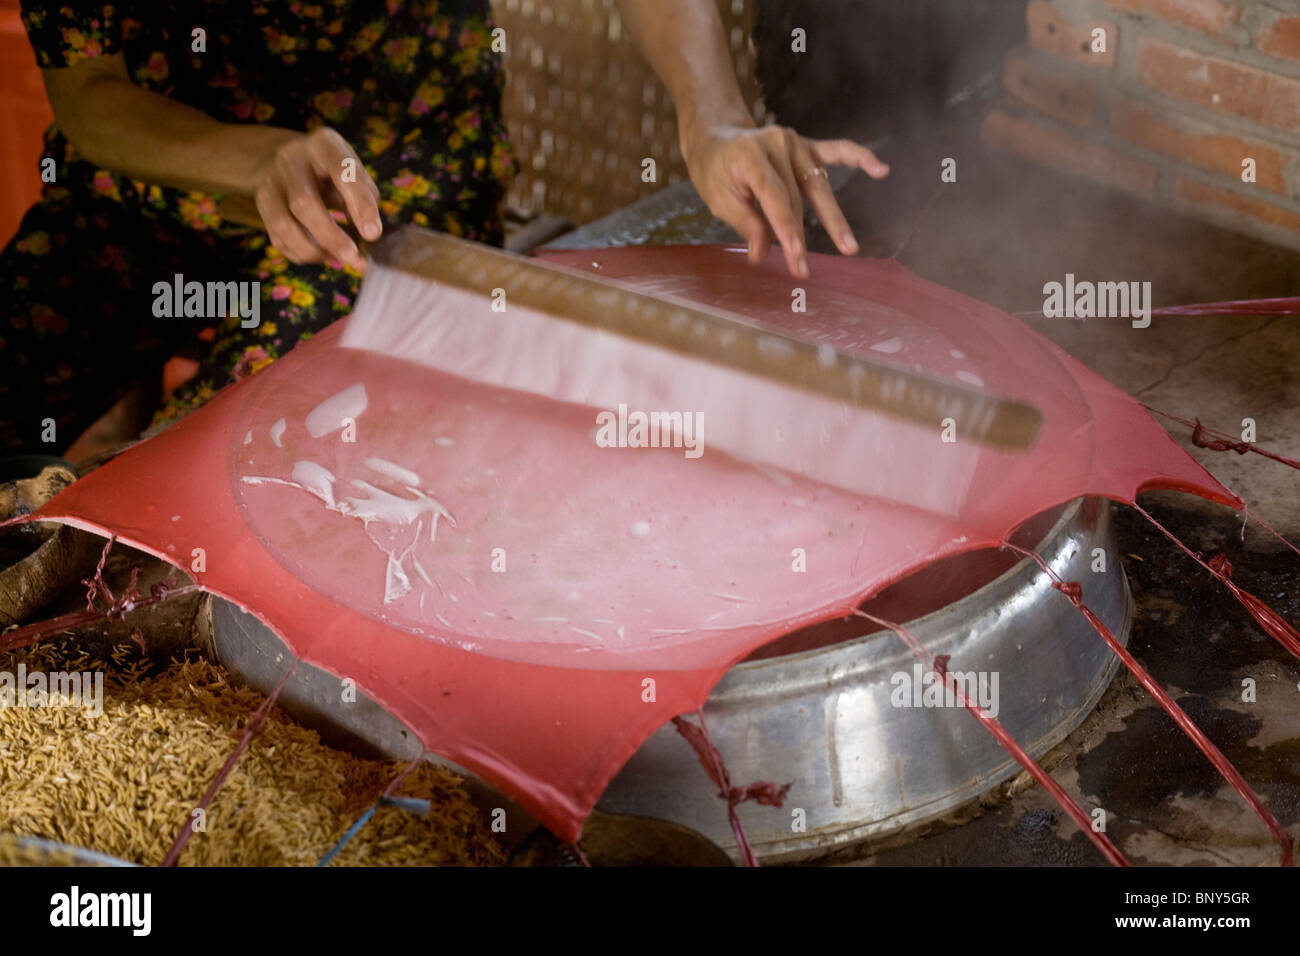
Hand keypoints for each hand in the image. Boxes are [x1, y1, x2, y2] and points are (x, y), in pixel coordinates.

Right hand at [250, 127, 382, 270]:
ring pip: (284, 225)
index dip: (359, 205)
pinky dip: (303, 254)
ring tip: (340, 259)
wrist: (290, 158)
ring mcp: (271, 183)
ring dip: (314, 250)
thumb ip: (365, 198)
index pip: (342, 173)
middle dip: (331, 236)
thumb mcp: (353, 170)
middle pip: (303, 203)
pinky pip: (278, 238)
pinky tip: (323, 256)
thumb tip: (369, 237)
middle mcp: (291, 159)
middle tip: (353, 257)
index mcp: (323, 145)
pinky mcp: (262, 205)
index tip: (373, 234)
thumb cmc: (333, 168)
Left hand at [681, 123, 888, 277]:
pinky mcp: (807, 145)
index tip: (795, 260)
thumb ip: (746, 223)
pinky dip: (859, 158)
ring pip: (817, 185)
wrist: (717, 137)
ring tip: (849, 247)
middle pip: (797, 197)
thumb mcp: (719, 199)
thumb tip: (762, 256)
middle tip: (806, 270)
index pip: (775, 198)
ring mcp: (795, 143)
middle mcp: (777, 145)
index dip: (786, 231)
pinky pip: (836, 151)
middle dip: (802, 236)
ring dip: (833, 218)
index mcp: (750, 156)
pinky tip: (881, 169)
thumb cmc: (716, 171)